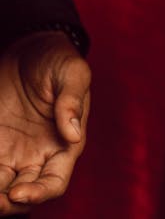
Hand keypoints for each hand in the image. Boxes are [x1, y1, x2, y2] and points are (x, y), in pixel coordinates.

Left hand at [0, 32, 89, 212]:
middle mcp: (39, 155)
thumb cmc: (57, 58)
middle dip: (9, 204)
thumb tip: (73, 134)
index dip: (38, 194)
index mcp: (65, 144)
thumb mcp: (72, 71)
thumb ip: (72, 99)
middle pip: (26, 193)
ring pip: (3, 188)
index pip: (54, 182)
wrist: (30, 45)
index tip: (17, 193)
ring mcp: (14, 152)